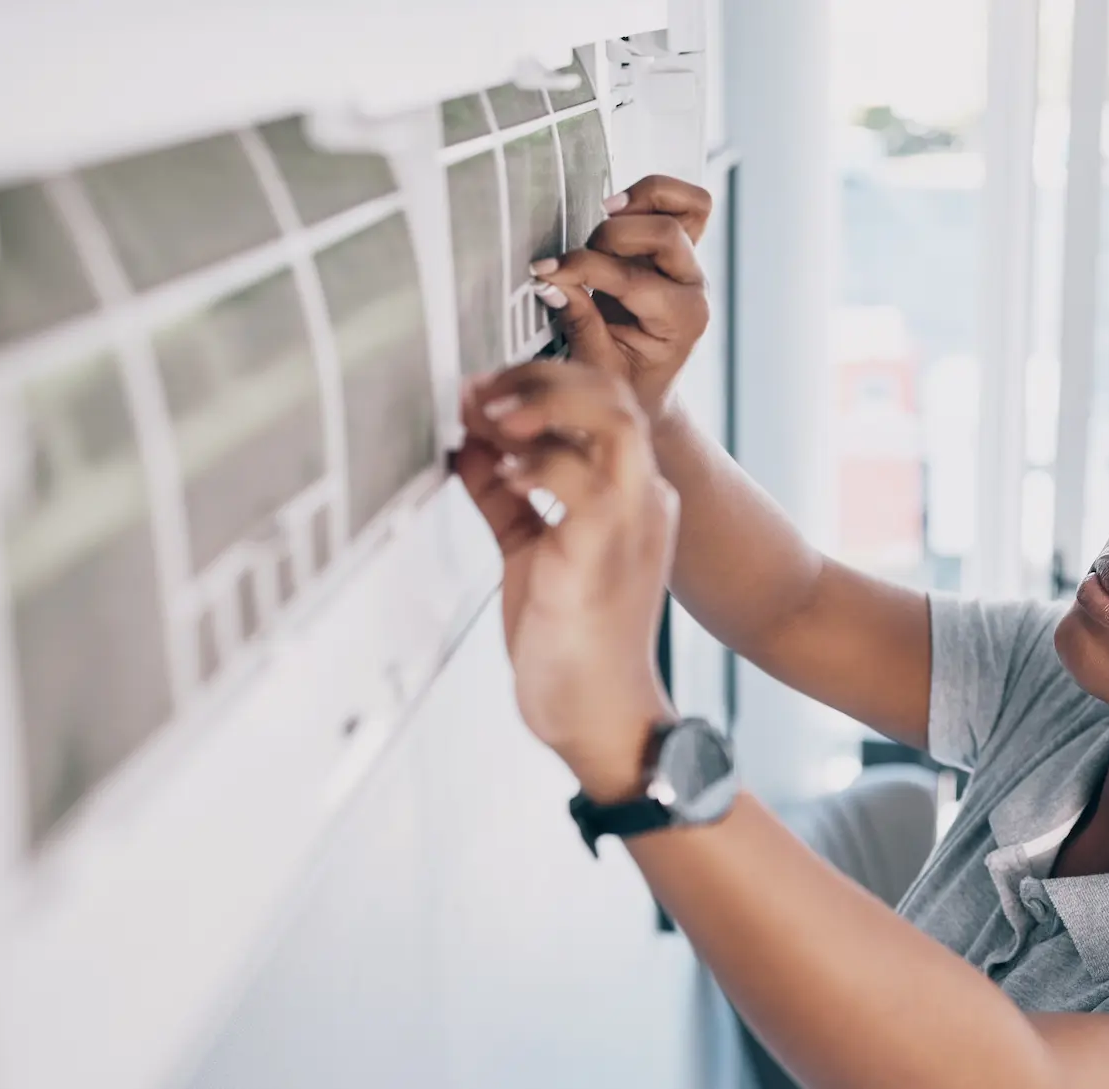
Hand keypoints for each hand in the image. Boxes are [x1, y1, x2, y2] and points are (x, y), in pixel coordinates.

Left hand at [458, 362, 678, 800]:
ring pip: (611, 420)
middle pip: (611, 395)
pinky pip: (583, 482)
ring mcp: (632, 522)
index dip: (542, 379)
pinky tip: (499, 471)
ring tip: (487, 414)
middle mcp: (644, 499)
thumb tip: (464, 443)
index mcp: (631, 494)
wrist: (599, 717)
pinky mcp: (604, 553)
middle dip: (539, 377)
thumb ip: (505, 496)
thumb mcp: (530, 551)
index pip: (604, 402)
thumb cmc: (572, 641)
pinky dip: (537, 464)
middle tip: (480, 390)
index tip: (484, 386)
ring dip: (542, 404)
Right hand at [530, 175, 713, 419]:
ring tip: (606, 212)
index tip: (545, 270)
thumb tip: (549, 278)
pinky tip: (619, 208)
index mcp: (682, 321)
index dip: (582, 268)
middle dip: (611, 237)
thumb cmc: (626, 382)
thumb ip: (577, 320)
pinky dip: (654, 195)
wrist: (649, 389)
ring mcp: (691, 265)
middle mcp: (694, 288)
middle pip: (665, 233)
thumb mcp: (597, 364)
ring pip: (689, 207)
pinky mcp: (681, 249)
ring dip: (642, 201)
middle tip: (581, 256)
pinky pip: (687, 205)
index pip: (631, 279)